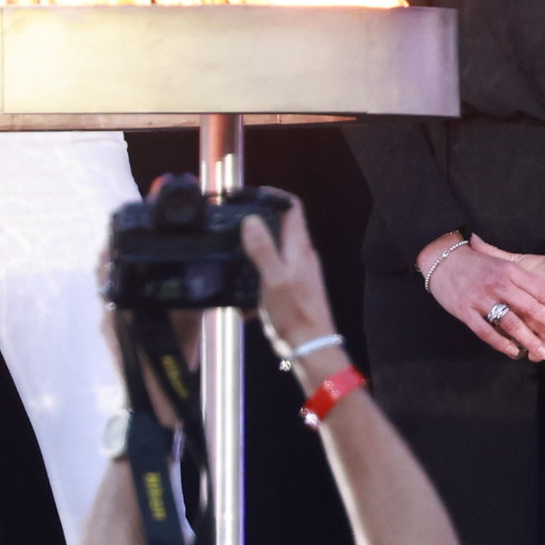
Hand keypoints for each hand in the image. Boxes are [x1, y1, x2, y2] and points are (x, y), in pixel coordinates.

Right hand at [244, 184, 336, 351]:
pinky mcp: (292, 291)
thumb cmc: (296, 316)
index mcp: (299, 249)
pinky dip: (255, 281)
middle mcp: (301, 257)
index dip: (273, 196)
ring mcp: (298, 274)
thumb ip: (262, 249)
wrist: (311, 349)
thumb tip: (252, 220)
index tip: (250, 195)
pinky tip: (243, 299)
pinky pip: (270, 277)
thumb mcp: (273, 279)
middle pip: (280, 228)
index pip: (292, 208)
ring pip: (273, 253)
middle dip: (257, 225)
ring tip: (233, 263)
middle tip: (234, 226)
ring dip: (253, 255)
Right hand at [426, 238, 544, 363]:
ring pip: (511, 323)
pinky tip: (514, 352)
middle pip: (532, 307)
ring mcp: (481, 298)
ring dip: (530, 340)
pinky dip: (501, 344)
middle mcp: (499, 284)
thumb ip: (520, 270)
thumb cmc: (472, 260)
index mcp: (510, 270)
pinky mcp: (465, 311)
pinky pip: (487, 332)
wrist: (440, 258)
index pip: (542, 290)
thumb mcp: (499, 259)